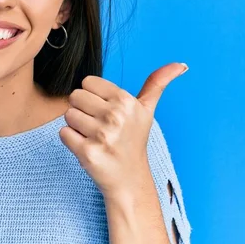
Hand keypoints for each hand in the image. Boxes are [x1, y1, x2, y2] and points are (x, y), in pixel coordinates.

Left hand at [59, 62, 187, 198]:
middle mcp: (115, 116)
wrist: (129, 179)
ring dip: (76, 126)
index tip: (104, 110)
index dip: (92, 96)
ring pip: (68, 115)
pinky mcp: (87, 152)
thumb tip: (180, 64)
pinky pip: (63, 133)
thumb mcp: (146, 110)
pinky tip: (87, 147)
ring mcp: (101, 135)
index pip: (87, 82)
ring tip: (93, 136)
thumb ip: (156, 84)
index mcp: (126, 101)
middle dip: (82, 110)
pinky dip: (71, 140)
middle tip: (98, 125)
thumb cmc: (134, 140)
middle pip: (75, 96)